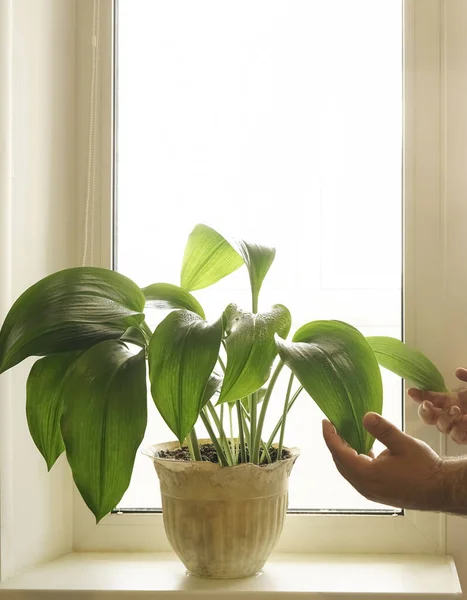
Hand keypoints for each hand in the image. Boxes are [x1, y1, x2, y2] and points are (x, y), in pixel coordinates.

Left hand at [322, 413, 444, 509]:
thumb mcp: (403, 444)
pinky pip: (359, 475)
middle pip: (341, 462)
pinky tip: (362, 448)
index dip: (330, 436)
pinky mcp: (378, 492)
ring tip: (345, 434)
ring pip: (349, 470)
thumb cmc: (425, 468)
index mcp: (367, 475)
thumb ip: (383, 430)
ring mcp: (371, 491)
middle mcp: (365, 486)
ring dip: (345, 452)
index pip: (339, 453)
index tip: (326, 422)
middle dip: (335, 443)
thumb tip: (365, 416)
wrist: (441, 489)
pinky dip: (355, 460)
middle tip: (334, 425)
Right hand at [408, 367, 466, 443]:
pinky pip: (458, 436)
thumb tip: (457, 372)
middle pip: (430, 417)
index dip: (420, 396)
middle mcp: (454, 414)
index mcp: (454, 400)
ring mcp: (462, 426)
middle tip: (429, 405)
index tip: (412, 391)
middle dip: (426, 411)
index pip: (431, 399)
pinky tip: (465, 420)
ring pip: (443, 428)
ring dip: (446, 419)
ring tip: (456, 411)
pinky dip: (460, 428)